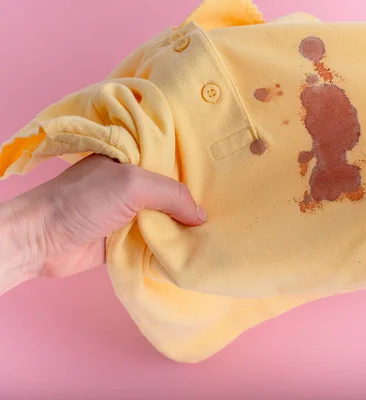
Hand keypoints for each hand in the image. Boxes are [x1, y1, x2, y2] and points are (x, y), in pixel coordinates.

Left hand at [1, 155, 205, 281]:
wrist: (42, 240)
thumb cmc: (81, 201)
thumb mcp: (132, 185)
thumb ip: (171, 194)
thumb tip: (201, 216)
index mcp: (134, 157)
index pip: (173, 157)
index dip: (196, 167)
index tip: (225, 177)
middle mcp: (134, 182)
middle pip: (174, 190)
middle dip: (196, 200)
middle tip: (230, 207)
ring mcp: (131, 210)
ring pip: (168, 217)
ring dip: (186, 226)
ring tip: (219, 229)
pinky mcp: (128, 237)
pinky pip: (158, 239)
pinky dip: (173, 245)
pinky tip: (196, 247)